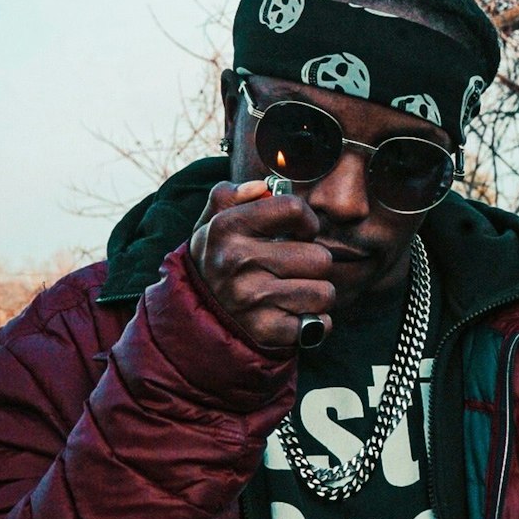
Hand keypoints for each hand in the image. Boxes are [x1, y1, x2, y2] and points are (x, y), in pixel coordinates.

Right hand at [189, 180, 334, 349]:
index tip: (299, 233)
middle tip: (292, 270)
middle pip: (320, 256)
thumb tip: (262, 187)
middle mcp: (238, 261)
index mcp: (227, 227)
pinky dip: (313, 322)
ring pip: (325, 292)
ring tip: (292, 293)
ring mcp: (252, 299)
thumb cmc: (215, 262)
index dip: (306, 221)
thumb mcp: (210, 223)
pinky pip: (320, 323)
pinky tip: (292, 316)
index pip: (293, 209)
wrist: (194, 318)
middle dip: (312, 264)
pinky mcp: (266, 331)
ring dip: (315, 294)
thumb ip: (230, 195)